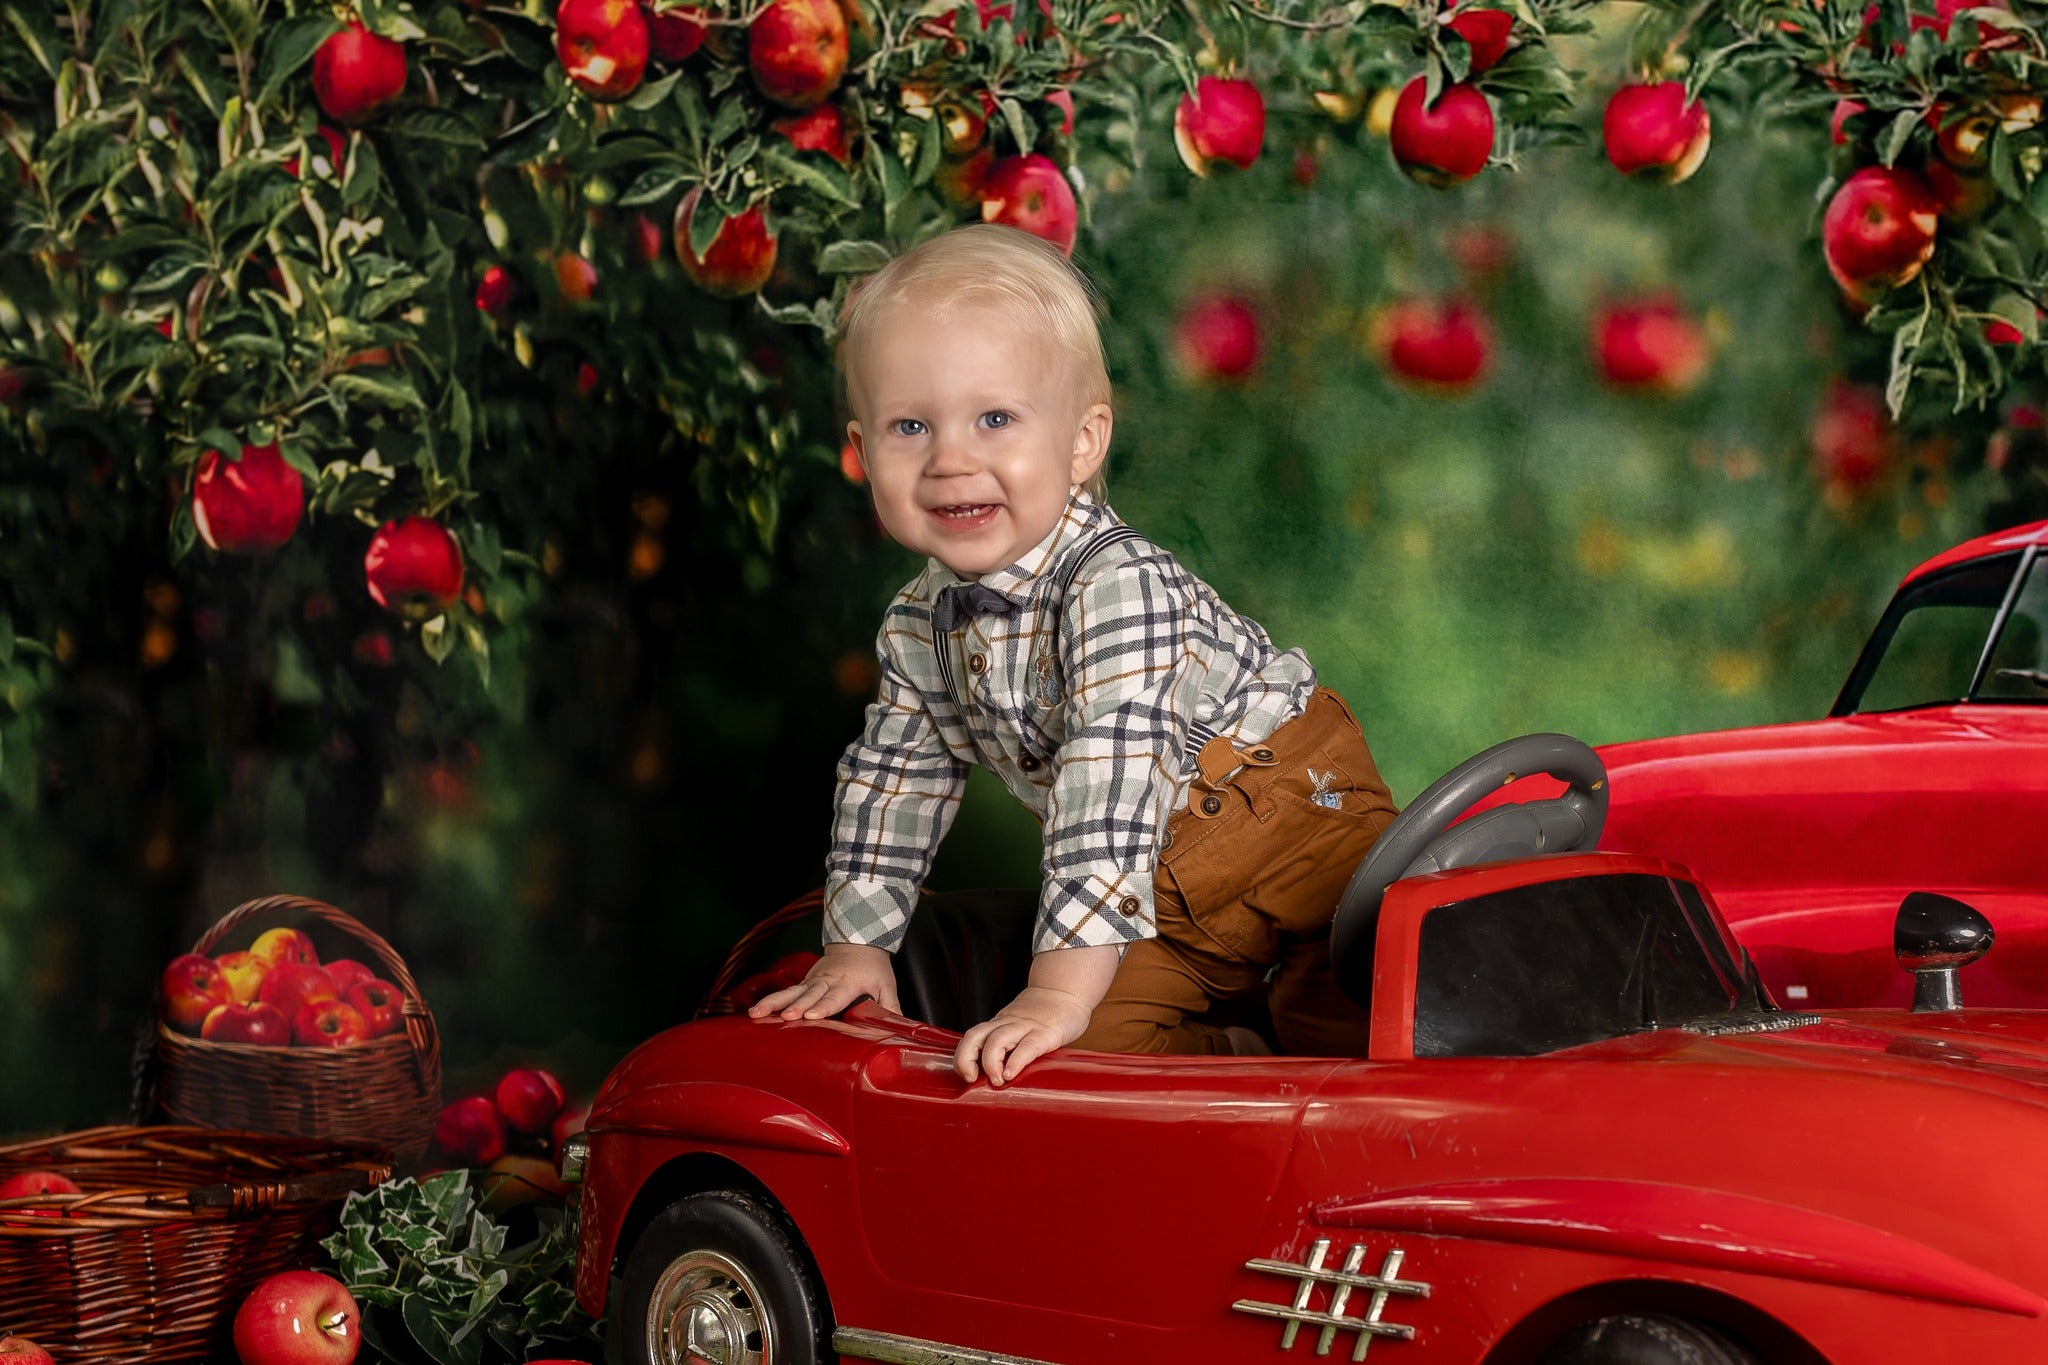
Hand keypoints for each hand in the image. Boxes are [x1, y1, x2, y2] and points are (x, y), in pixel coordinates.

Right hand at [748, 943, 898, 1020]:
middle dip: (796, 1005)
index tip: (810, 1015)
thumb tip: (899, 1030)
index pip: (834, 997)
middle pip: (809, 994)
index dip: (822, 1006)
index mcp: (847, 982)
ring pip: (791, 992)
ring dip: (773, 1003)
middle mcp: (827, 980)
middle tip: (785, 1016)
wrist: (858, 939)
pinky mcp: (805, 981)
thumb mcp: (887, 985)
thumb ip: (891, 1007)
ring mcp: (813, 980)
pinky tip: (755, 1012)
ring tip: (756, 1014)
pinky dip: (771, 1001)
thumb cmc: (873, 966)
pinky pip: (786, 992)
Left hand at [954, 985, 1094, 1085]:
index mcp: (1000, 1024)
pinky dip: (1016, 1061)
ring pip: (997, 1040)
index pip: (972, 1038)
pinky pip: (1027, 1046)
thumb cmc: (1044, 1015)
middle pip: (975, 1036)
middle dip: (965, 1059)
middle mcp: (1008, 1024)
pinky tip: (1011, 1074)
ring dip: (990, 1062)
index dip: (962, 1057)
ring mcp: (1026, 1026)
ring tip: (996, 1081)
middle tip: (971, 1079)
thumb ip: (1009, 1044)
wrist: (1067, 991)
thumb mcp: (1019, 1025)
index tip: (964, 1076)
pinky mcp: (1046, 1033)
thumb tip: (998, 1078)